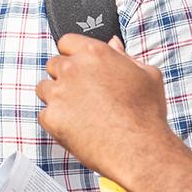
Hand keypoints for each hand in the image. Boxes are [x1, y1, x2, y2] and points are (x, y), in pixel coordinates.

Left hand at [36, 35, 172, 181]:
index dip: (72, 55)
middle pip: (53, 65)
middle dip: (64, 76)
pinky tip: (75, 127)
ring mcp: (59, 92)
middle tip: (82, 94)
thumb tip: (113, 44)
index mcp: (95, 53)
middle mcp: (73, 69)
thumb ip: (124, 55)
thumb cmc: (146, 114)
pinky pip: (44, 114)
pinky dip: (56, 121)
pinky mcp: (51, 117)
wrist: (139, 149)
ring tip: (79, 113)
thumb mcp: (147, 75)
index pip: (66, 42)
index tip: (79, 67)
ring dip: (56, 97)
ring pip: (44, 88)